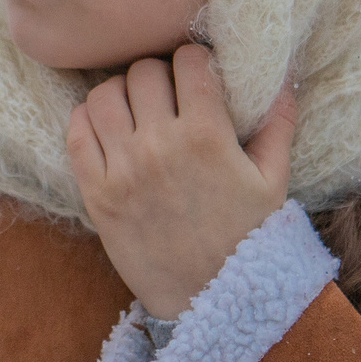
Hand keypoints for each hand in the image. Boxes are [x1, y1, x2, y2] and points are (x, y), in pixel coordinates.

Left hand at [66, 44, 296, 319]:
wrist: (209, 300)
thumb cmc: (247, 238)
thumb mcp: (273, 181)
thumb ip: (277, 123)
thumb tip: (284, 75)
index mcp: (206, 135)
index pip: (188, 61)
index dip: (196, 61)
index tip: (198, 75)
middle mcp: (159, 145)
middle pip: (143, 71)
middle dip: (158, 75)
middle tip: (167, 94)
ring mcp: (122, 169)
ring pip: (104, 94)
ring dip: (120, 93)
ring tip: (135, 109)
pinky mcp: (96, 194)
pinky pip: (76, 132)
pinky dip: (87, 119)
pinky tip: (107, 127)